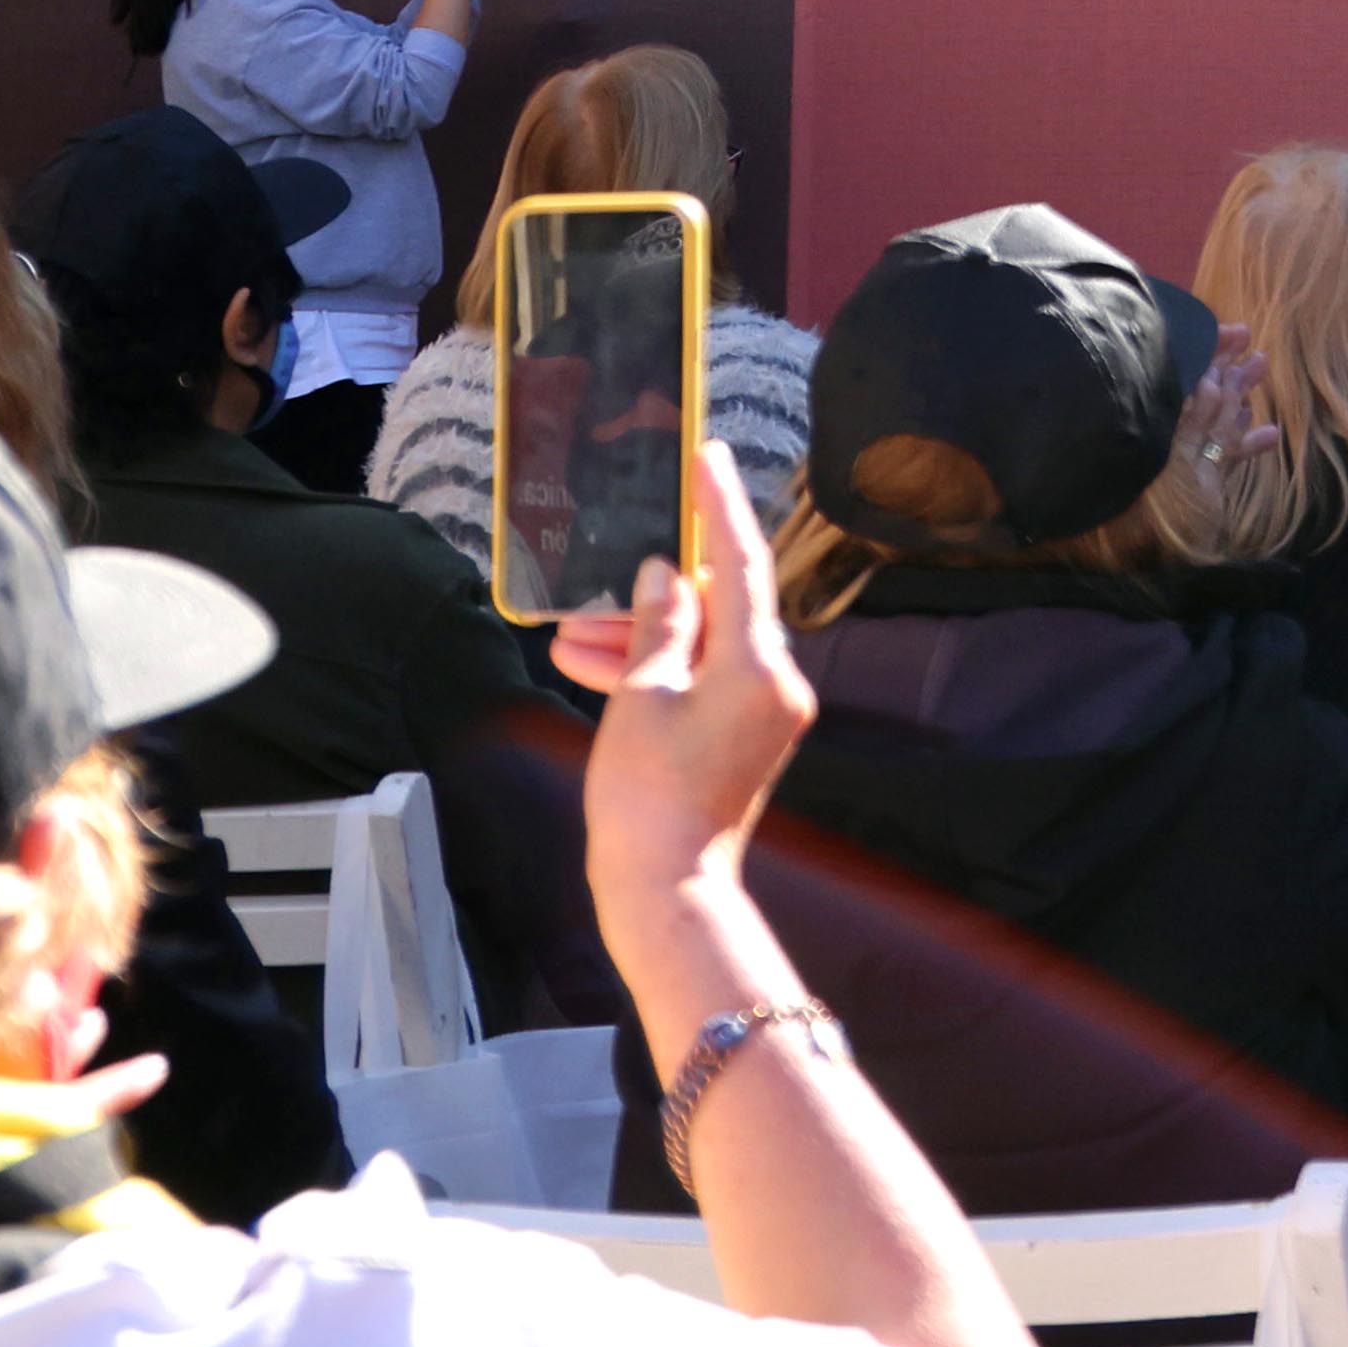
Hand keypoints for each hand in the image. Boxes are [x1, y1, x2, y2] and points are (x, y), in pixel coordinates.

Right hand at [549, 453, 811, 910]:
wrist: (665, 889)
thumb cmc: (650, 800)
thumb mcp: (641, 696)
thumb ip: (658, 625)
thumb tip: (668, 576)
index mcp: (760, 665)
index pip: (741, 562)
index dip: (720, 506)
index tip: (708, 456)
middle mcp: (774, 683)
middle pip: (717, 606)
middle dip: (654, 589)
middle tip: (608, 564)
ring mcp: (761, 713)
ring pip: (699, 646)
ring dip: (641, 634)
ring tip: (572, 628)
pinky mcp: (740, 737)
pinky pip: (697, 681)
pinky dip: (652, 670)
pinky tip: (592, 659)